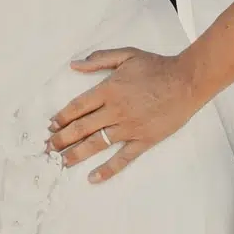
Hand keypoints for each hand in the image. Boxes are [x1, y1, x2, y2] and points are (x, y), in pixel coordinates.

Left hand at [45, 48, 203, 181]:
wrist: (186, 81)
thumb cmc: (157, 66)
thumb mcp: (127, 54)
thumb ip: (99, 59)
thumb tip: (74, 65)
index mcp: (109, 89)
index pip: (78, 107)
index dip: (61, 117)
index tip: (50, 126)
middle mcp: (115, 110)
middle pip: (82, 128)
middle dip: (61, 139)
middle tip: (47, 149)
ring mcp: (129, 127)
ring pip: (97, 144)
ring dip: (76, 154)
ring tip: (60, 163)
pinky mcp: (143, 140)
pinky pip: (122, 158)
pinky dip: (107, 170)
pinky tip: (92, 178)